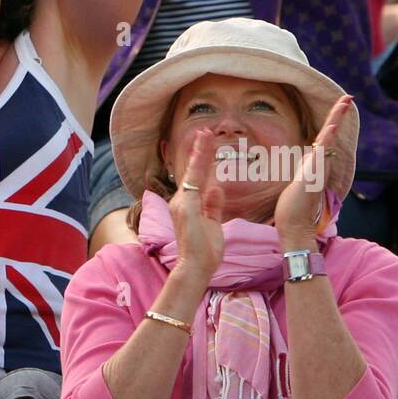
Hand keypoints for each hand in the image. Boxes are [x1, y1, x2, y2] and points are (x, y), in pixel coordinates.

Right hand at [168, 129, 225, 286]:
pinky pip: (194, 179)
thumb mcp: (213, 224)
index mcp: (187, 205)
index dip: (201, 161)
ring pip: (193, 171)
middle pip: (193, 170)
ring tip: (205, 133)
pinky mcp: (186, 205)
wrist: (195, 267)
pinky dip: (199, 163)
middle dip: (199, 150)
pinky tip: (203, 150)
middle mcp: (181, 200)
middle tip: (204, 131)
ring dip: (200, 151)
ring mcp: (182, 202)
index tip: (206, 145)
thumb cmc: (204, 251)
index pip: (196, 179)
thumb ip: (213, 206)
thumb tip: (217, 187)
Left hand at [275, 94, 352, 249]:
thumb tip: (304, 160)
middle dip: (339, 115)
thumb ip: (303, 170)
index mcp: (315, 164)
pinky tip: (332, 125)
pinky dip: (328, 137)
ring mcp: (319, 167)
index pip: (324, 138)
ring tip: (344, 101)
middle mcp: (320, 163)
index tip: (337, 107)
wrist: (295, 224)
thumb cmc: (292, 207)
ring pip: (329, 138)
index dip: (331, 122)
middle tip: (347, 98)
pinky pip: (322, 150)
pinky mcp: (314, 172)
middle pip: (331, 133)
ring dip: (336, 119)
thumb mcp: (297, 182)